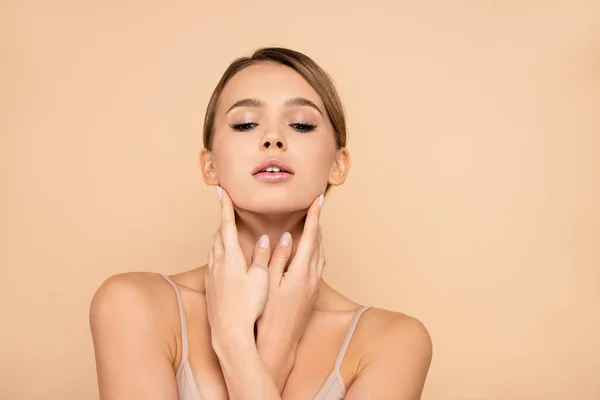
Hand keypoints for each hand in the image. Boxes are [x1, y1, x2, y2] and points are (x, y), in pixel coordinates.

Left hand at [204, 187, 270, 347]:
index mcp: (231, 257)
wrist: (229, 332)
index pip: (227, 225)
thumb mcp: (261, 278)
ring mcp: (211, 276)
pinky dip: (217, 257)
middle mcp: (217, 263)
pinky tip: (222, 263)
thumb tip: (263, 240)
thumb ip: (261, 256)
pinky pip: (212, 266)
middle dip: (224, 223)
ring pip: (213, 250)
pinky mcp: (210, 288)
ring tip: (226, 235)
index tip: (221, 192)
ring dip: (220, 240)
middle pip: (219, 236)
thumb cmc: (248, 306)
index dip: (225, 207)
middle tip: (228, 213)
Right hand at [256, 194, 324, 389]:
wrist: (279, 342)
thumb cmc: (268, 313)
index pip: (310, 236)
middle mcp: (313, 276)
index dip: (314, 216)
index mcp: (301, 271)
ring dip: (318, 237)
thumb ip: (278, 257)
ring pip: (321, 254)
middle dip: (317, 223)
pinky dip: (316, 251)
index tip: (318, 200)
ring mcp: (315, 285)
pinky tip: (310, 252)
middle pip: (319, 243)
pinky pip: (319, 264)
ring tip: (314, 225)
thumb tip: (287, 237)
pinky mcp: (313, 293)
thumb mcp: (268, 282)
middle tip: (315, 207)